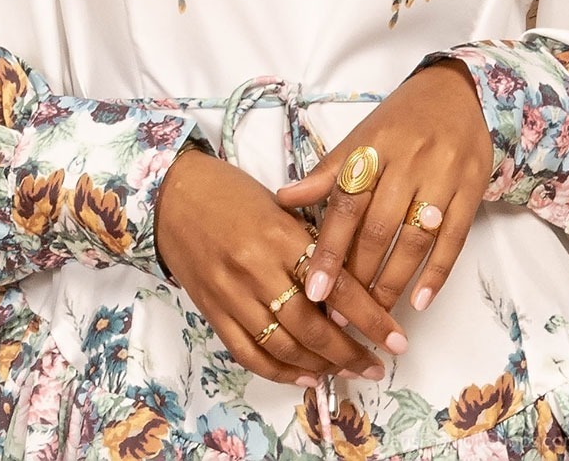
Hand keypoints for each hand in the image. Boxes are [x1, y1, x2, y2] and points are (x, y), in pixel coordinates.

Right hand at [155, 149, 409, 386]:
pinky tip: (305, 376)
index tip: (396, 337)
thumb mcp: (279, 206)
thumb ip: (310, 242)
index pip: (336, 285)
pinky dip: (279, 371)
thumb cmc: (231, 192)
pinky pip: (249, 352)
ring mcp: (230, 293)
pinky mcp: (211, 310)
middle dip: (350, 352)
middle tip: (377, 364)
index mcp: (279, 233)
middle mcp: (255, 267)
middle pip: (312, 325)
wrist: (173, 194)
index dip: (370, 317)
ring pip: (284, 345)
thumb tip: (349, 286)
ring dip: (321, 366)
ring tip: (347, 372)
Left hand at [276, 61, 493, 315]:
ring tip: (374, 316)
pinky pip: (454, 239)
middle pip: (378, 227)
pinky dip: (436, 273)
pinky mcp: (472, 189)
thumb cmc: (399, 121)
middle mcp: (406, 161)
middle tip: (340, 315)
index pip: (344, 204)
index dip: (328, 249)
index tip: (312, 290)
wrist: (457, 93)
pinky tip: (419, 301)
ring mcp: (442, 175)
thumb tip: (283, 199)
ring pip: (414, 238)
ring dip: (393, 281)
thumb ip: (327, 173)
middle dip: (357, 276)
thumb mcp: (360, 138)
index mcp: (371, 147)